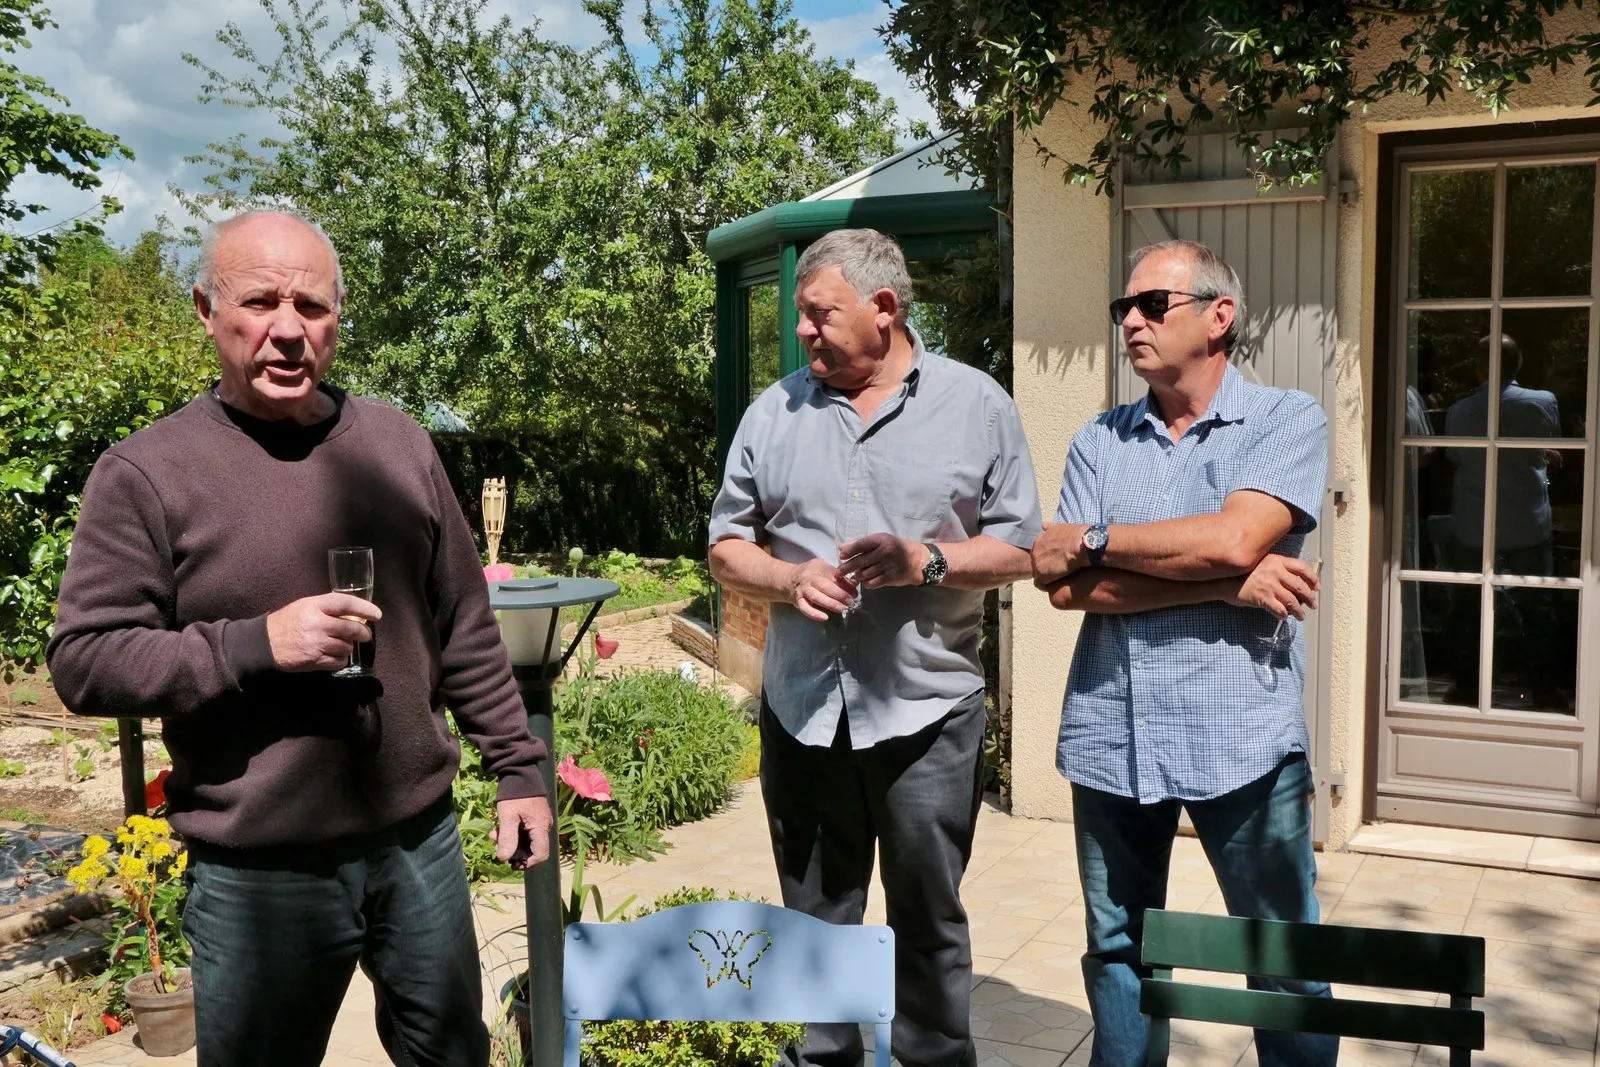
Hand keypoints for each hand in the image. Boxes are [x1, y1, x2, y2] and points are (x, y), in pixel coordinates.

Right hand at [265, 593, 381, 671]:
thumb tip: (354, 613)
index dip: (364, 608)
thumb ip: (327, 607)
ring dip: (349, 647)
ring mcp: (316, 643)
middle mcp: (317, 623)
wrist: (265, 643)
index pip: (346, 604)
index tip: (376, 615)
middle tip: (365, 634)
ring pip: (347, 646)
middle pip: (351, 628)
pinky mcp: (314, 660)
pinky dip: (340, 659)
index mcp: (315, 606)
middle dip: (363, 632)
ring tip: (343, 644)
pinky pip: (338, 661)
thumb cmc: (288, 622)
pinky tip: (335, 655)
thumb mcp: (305, 606)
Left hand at [493, 795, 552, 869]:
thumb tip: (504, 859)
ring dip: (510, 840)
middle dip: (513, 850)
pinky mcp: (534, 815)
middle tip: (496, 846)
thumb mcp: (507, 816)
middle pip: (533, 848)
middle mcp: (544, 826)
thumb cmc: (515, 794)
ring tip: (494, 834)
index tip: (512, 863)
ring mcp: (540, 820)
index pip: (541, 854)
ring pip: (527, 839)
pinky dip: (513, 832)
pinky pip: (526, 830)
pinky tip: (500, 827)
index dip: (528, 863)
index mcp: (541, 827)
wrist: (520, 772)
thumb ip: (507, 838)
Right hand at [786, 559, 859, 620]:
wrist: (788, 579)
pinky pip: (805, 608)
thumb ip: (838, 576)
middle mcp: (809, 578)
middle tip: (851, 602)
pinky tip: (825, 617)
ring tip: (842, 608)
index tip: (855, 592)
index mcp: (818, 567)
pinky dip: (814, 614)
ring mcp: (802, 590)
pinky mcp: (798, 601)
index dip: (846, 584)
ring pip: (816, 597)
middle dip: (840, 594)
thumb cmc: (810, 574)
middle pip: (825, 586)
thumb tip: (854, 584)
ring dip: (831, 604)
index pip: (833, 575)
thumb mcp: (823, 569)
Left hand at [837, 533, 929, 589]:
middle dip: (847, 567)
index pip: (861, 545)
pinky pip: (871, 583)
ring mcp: (888, 566)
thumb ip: (862, 543)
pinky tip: (866, 580)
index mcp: (881, 540)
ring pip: (864, 574)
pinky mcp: (890, 578)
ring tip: (856, 575)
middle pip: (860, 561)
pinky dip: (866, 583)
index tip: (841, 556)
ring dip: (857, 576)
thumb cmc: (896, 548)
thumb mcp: (882, 540)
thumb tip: (842, 548)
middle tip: (839, 572)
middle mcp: (885, 552)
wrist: (918, 561)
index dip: (849, 551)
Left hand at [1032, 522, 1088, 586]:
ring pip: (1039, 575)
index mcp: (1039, 541)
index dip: (1049, 559)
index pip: (1039, 554)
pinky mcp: (1042, 575)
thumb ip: (1050, 528)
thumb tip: (1043, 525)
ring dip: (1048, 578)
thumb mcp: (1061, 527)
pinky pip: (1042, 585)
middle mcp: (1034, 551)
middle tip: (1060, 573)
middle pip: (1037, 564)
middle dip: (1047, 569)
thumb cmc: (1077, 536)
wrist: (1081, 545)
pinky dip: (1049, 586)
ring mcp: (1036, 564)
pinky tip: (1059, 585)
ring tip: (1060, 580)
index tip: (1058, 562)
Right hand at [1227, 555, 1318, 619]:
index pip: (1302, 568)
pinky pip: (1280, 609)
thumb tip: (1297, 582)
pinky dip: (1284, 615)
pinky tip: (1284, 617)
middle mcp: (1275, 571)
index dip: (1313, 579)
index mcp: (1277, 560)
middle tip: (1313, 605)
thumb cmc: (1244, 574)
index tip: (1317, 588)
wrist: (1225, 582)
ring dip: (1299, 611)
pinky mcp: (1263, 598)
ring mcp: (1270, 585)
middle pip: (1300, 586)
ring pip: (1292, 600)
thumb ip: (1278, 568)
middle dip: (1310, 598)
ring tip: (1301, 616)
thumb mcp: (1262, 564)